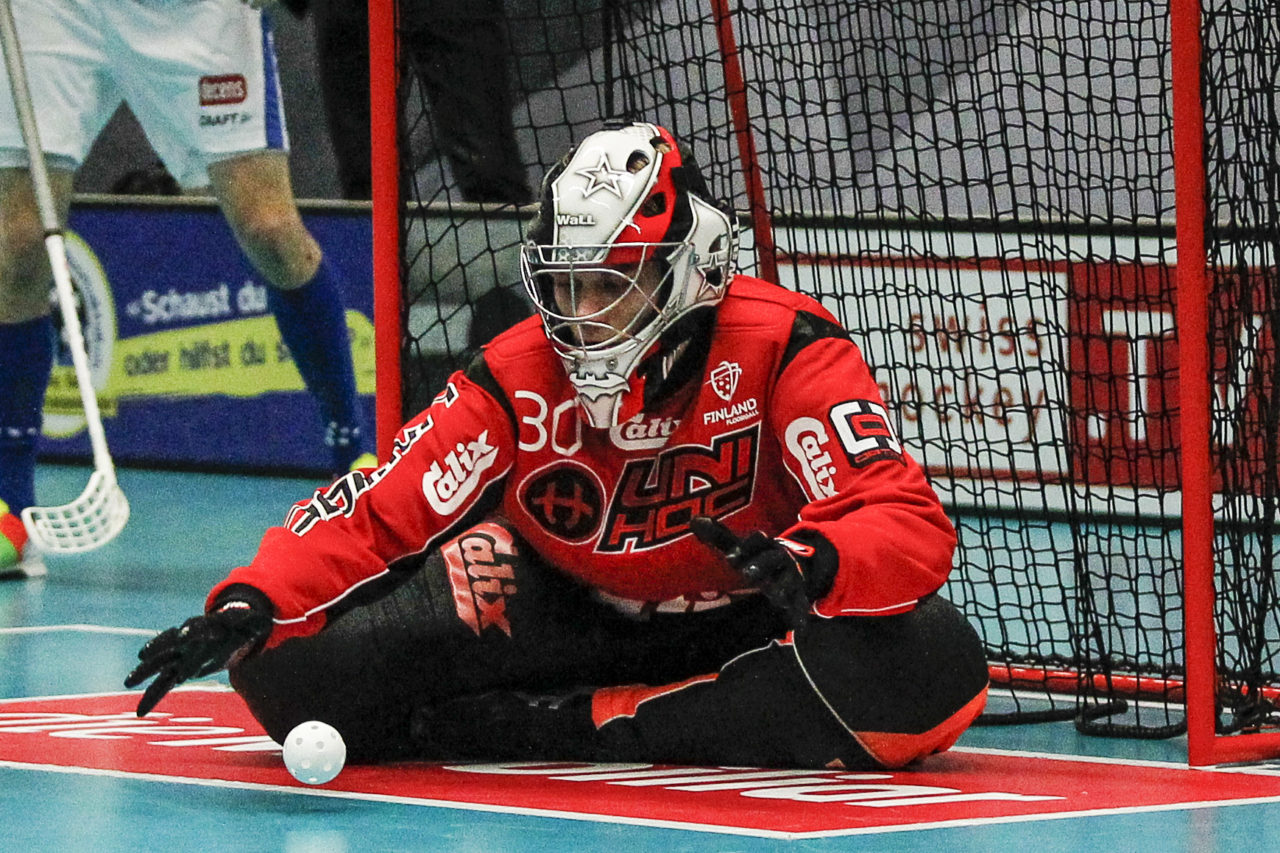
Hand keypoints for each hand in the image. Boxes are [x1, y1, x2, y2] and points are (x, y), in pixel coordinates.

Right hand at [125, 600, 271, 715]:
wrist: (233, 631)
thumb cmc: (242, 626)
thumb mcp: (251, 623)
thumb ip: (251, 623)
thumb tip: (261, 621)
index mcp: (206, 627)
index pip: (197, 628)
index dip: (191, 631)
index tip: (183, 636)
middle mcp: (189, 641)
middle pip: (170, 644)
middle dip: (156, 650)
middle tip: (142, 657)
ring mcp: (181, 656)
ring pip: (161, 665)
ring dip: (145, 673)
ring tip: (128, 683)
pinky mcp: (181, 670)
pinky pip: (164, 684)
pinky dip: (152, 696)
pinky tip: (140, 712)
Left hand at [690, 516, 834, 621]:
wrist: (795, 563)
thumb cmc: (757, 555)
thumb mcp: (740, 546)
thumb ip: (718, 536)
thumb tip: (693, 520)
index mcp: (764, 544)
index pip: (756, 541)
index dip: (744, 547)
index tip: (730, 557)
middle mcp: (778, 558)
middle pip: (771, 559)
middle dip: (761, 565)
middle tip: (746, 573)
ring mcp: (789, 576)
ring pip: (787, 580)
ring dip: (782, 588)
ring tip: (777, 597)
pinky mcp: (797, 594)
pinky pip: (799, 603)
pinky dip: (800, 613)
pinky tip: (799, 625)